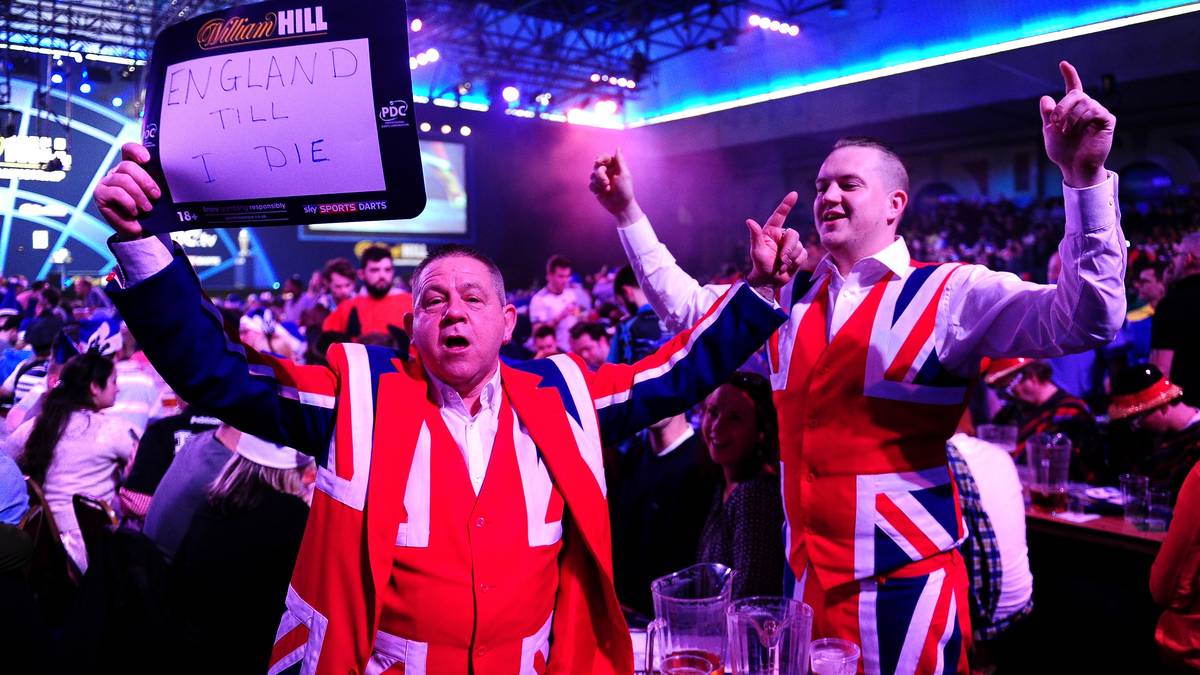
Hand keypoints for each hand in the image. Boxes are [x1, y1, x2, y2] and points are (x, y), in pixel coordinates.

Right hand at [93, 143, 160, 237]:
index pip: (129, 150)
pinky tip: (134, 211)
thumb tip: (169, 173)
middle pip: (128, 166)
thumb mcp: (155, 192)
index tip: (147, 160)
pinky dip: (129, 202)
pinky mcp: (100, 194)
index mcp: (131, 168)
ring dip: (139, 195)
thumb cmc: (150, 210)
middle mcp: (116, 172)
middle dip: (145, 181)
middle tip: (156, 196)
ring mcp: (106, 182)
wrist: (141, 231)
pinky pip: (116, 192)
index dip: (136, 150)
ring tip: (147, 208)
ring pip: (123, 179)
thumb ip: (156, 180)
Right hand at [589, 148, 644, 225]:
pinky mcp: (597, 188)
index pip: (605, 158)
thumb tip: (617, 148)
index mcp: (614, 167)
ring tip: (607, 189)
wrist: (621, 206)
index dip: (601, 158)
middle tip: (606, 182)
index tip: (598, 162)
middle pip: (597, 167)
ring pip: (592, 176)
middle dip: (600, 174)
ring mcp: (601, 180)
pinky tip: (602, 193)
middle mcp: (607, 172)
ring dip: (598, 183)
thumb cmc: (625, 190)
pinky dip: (595, 188)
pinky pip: (590, 185)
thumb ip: (620, 161)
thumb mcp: (624, 174)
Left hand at [745, 192, 804, 287]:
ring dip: (791, 259)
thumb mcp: (756, 251)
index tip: (794, 194)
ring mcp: (791, 245)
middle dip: (789, 249)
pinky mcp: (798, 254)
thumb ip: (755, 236)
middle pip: (794, 235)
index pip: (780, 215)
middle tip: (782, 260)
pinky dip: (796, 262)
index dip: (787, 204)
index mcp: (771, 231)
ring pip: (799, 246)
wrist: (768, 280)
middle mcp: (782, 235)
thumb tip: (749, 221)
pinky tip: (787, 268)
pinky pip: (803, 254)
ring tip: (781, 266)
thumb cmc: (760, 264)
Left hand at [1039, 61, 1114, 187]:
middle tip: (1055, 122)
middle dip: (1063, 107)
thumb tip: (1045, 97)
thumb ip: (1048, 115)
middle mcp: (1087, 108)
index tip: (1063, 64)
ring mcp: (1098, 113)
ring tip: (1067, 132)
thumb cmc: (1063, 151)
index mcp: (1073, 109)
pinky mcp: (1107, 120)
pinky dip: (1083, 120)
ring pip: (1084, 102)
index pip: (1073, 87)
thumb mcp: (1050, 131)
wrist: (1074, 166)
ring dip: (1071, 117)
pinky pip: (1095, 110)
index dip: (1070, 75)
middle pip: (1075, 94)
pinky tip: (1080, 131)